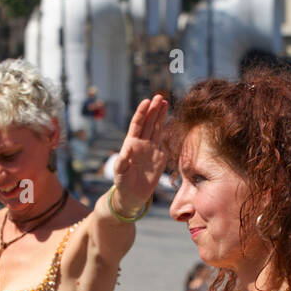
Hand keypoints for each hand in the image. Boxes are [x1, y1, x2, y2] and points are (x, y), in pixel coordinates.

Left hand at [110, 95, 168, 214]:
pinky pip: (165, 141)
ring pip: (158, 129)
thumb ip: (123, 161)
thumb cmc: (123, 182)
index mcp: (131, 144)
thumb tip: (127, 149)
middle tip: (159, 96)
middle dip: (154, 109)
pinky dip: (168, 131)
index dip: (142, 113)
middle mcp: (142, 143)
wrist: (132, 194)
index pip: (137, 124)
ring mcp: (152, 149)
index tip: (146, 102)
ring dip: (161, 116)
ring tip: (165, 102)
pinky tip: (170, 121)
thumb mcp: (120, 172)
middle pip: (149, 123)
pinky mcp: (161, 157)